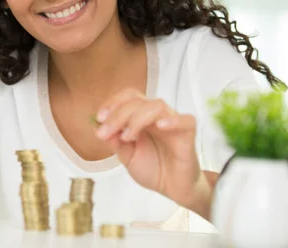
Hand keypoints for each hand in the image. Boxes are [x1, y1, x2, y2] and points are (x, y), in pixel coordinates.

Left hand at [94, 89, 206, 211]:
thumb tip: (99, 128)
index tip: (99, 118)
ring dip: (137, 118)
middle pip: (138, 100)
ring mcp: (173, 123)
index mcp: (142, 117)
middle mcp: (156, 116)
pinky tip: (160, 126)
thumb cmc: (154, 169)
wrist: (173, 189)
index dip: (113, 103)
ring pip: (157, 106)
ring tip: (128, 137)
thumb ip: (115, 142)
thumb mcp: (127, 156)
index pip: (128, 97)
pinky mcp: (188, 135)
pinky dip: (173, 120)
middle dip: (118, 114)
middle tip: (106, 132)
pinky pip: (186, 120)